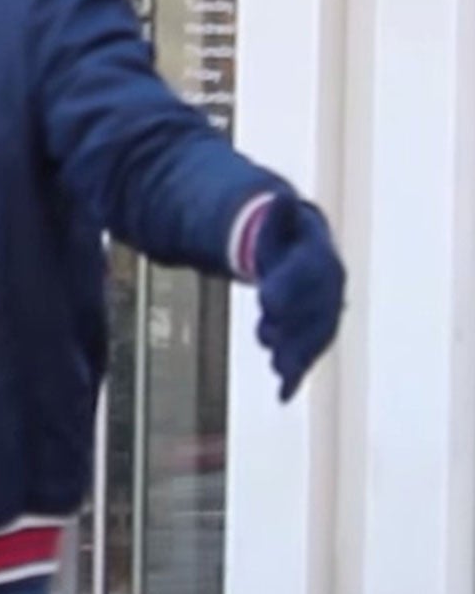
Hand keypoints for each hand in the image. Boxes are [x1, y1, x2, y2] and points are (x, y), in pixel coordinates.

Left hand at [252, 195, 345, 402]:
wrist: (295, 252)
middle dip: (294, 325)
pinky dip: (295, 375)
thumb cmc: (281, 236)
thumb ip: (278, 215)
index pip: (309, 272)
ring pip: (315, 336)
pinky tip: (282, 395)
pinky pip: (307, 355)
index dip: (290, 286)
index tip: (266, 300)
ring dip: (298, 354)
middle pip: (317, 309)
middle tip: (265, 337)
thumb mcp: (277, 221)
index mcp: (318, 256)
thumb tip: (279, 197)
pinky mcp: (312, 332)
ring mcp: (323, 311)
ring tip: (278, 370)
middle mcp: (328, 287)